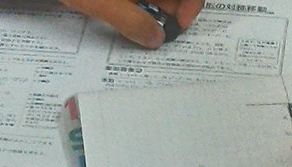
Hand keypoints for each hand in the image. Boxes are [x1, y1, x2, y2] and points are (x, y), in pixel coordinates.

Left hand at [59, 0, 204, 47]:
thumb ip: (130, 20)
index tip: (177, 24)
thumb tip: (154, 37)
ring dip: (147, 7)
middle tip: (153, 31)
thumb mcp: (101, 0)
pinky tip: (118, 8)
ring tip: (132, 22)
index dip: (191, 5)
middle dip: (166, 10)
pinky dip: (132, 1)